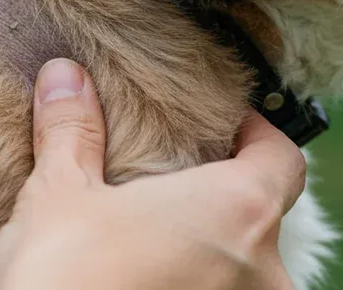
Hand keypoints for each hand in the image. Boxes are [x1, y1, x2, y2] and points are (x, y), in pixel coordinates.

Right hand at [0, 59, 304, 289]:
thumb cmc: (63, 277)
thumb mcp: (58, 193)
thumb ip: (73, 130)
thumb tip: (64, 75)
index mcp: (238, 211)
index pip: (284, 159)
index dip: (259, 136)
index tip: (226, 128)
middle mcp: (262, 272)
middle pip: (264, 218)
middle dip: (222, 201)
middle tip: (172, 187)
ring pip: (244, 273)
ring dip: (211, 256)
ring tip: (155, 244)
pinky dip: (200, 288)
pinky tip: (152, 283)